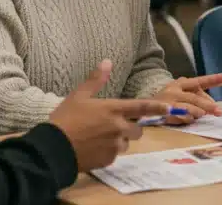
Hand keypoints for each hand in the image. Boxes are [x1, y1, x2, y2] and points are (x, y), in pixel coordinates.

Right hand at [48, 60, 171, 171]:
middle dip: (130, 128)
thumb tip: (107, 61)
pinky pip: (114, 155)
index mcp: (113, 109)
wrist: (52, 148)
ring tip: (98, 138)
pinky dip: (108, 152)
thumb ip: (95, 80)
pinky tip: (92, 149)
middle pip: (137, 129)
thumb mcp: (78, 96)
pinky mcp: (108, 160)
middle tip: (111, 126)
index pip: (142, 107)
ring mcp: (114, 145)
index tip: (169, 108)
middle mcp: (118, 127)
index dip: (157, 107)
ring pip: (126, 143)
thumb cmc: (64, 119)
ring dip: (118, 140)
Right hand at [154, 74, 221, 123]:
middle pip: (195, 98)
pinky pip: (179, 116)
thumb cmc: (165, 103)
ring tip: (200, 116)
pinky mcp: (163, 112)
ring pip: (188, 107)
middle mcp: (174, 90)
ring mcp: (168, 101)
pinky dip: (185, 118)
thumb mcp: (179, 96)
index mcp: (180, 84)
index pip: (199, 82)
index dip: (212, 79)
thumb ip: (194, 99)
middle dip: (208, 105)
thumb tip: (211, 108)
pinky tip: (187, 119)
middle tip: (219, 112)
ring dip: (197, 113)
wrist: (141, 109)